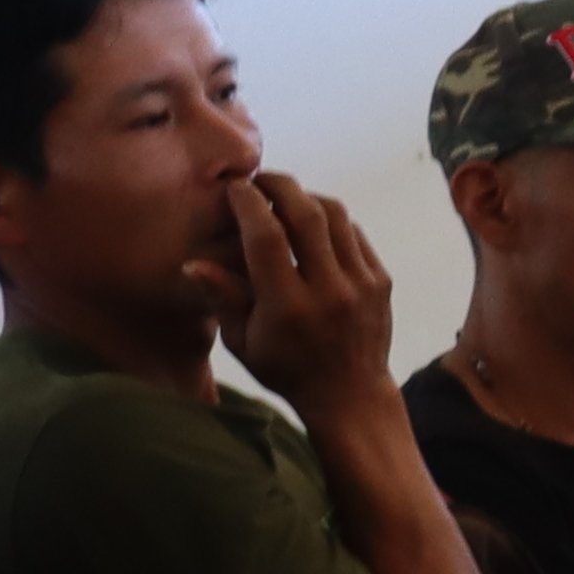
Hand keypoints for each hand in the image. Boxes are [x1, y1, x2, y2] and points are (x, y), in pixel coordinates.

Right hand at [191, 173, 398, 416]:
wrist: (351, 395)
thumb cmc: (286, 370)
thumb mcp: (243, 343)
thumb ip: (222, 299)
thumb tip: (192, 262)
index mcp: (288, 306)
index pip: (267, 237)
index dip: (249, 203)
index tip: (235, 187)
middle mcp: (329, 289)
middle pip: (306, 214)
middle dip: (279, 185)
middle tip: (260, 178)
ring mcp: (361, 283)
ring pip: (336, 216)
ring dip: (307, 197)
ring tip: (285, 195)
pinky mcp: (381, 281)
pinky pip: (355, 234)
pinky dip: (332, 219)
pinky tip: (313, 220)